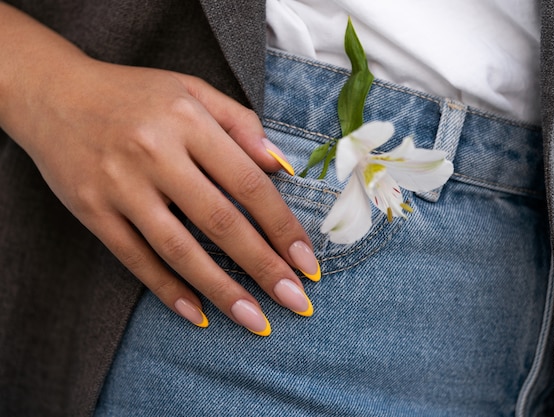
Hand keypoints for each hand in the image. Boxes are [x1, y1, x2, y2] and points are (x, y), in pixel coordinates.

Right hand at [0, 4, 318, 334]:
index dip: (282, 227)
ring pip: (179, 249)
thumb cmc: (135, 94)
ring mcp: (121, 186)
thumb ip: (241, 123)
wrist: (54, 94)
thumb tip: (281, 167)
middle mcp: (156, 154)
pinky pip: (135, 259)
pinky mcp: (93, 211)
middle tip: (295, 302)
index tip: (308, 263)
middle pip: (220, 222)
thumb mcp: (193, 89)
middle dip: (263, 267)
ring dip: (221, 290)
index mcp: (188, 120)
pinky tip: (198, 315)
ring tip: (255, 320)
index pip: (248, 184)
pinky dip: (167, 290)